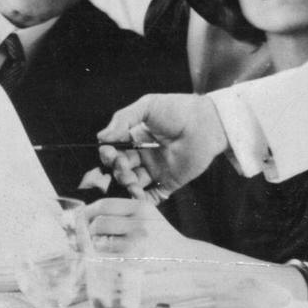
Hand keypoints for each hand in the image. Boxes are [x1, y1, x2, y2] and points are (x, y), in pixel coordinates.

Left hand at [83, 198, 197, 262]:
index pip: (104, 205)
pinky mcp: (134, 261)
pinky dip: (98, 258)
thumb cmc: (159, 237)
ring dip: (92, 246)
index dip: (87, 211)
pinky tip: (100, 259)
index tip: (81, 218)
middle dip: (88, 232)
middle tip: (86, 238)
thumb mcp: (147, 216)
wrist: (182, 258)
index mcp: (141, 207)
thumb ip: (123, 212)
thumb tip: (88, 215)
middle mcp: (139, 223)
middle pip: (98, 223)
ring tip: (95, 249)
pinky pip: (105, 258)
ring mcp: (137, 243)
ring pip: (99, 241)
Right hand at [96, 94, 226, 201]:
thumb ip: (123, 119)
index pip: (114, 150)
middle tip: (123, 165)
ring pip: (133, 184)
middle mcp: (143, 155)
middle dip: (118, 169)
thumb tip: (101, 137)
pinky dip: (142, 200)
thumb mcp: (147, 106)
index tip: (109, 152)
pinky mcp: (169, 182)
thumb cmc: (178, 110)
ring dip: (127, 185)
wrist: (206, 122)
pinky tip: (139, 195)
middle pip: (121, 169)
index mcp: (136, 138)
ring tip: (132, 180)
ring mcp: (156, 170)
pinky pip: (152, 196)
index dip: (109, 154)